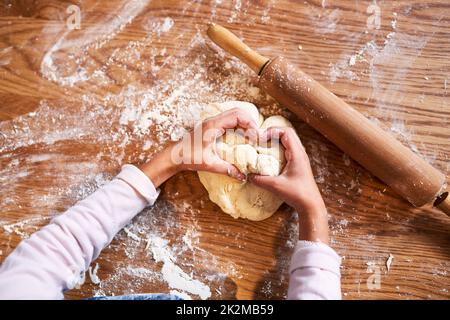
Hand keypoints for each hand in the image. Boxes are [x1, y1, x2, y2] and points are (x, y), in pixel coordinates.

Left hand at [139, 108, 258, 187]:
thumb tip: (242, 176)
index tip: (256, 137)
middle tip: (258, 136)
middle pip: (238, 112)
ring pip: (234, 114)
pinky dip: (239, 125)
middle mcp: (213, 120)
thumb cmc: (189, 158)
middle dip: (251, 122)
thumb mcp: (209, 164)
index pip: (237, 116)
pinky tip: (243, 136)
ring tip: (253, 135)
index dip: (250, 124)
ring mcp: (212, 122)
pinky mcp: (212, 126)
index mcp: (213, 126)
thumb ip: (227, 169)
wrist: (174, 155)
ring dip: (246, 122)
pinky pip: (229, 120)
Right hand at [249, 127, 328, 242]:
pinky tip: (269, 158)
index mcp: (297, 154)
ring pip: (287, 141)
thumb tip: (248, 175)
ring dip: (275, 141)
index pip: (286, 132)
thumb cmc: (297, 194)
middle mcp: (300, 153)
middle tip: (260, 140)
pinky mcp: (297, 164)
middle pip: (287, 133)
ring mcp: (299, 158)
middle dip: (272, 133)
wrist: (311, 205)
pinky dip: (277, 149)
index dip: (272, 131)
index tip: (260, 139)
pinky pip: (287, 150)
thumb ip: (260, 180)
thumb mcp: (276, 186)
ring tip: (263, 146)